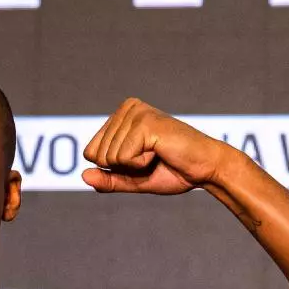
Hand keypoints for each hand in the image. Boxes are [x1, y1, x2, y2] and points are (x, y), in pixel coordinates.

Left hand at [82, 98, 227, 194]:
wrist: (205, 169)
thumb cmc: (172, 170)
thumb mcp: (132, 179)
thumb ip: (108, 179)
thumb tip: (83, 176)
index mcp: (120, 116)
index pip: (91, 153)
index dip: (115, 168)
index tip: (141, 160)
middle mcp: (126, 108)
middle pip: (98, 155)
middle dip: (124, 168)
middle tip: (151, 158)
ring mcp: (135, 113)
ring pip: (109, 157)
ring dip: (134, 166)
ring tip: (157, 154)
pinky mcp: (144, 123)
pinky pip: (123, 158)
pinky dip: (141, 165)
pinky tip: (160, 152)